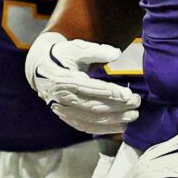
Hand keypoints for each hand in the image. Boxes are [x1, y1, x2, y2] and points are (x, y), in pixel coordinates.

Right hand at [24, 30, 138, 134]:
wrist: (40, 69)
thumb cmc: (61, 56)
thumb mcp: (75, 48)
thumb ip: (95, 50)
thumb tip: (116, 53)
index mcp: (61, 79)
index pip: (87, 88)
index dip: (108, 92)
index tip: (127, 94)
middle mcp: (61, 98)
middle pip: (92, 106)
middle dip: (117, 107)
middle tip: (137, 102)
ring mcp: (63, 110)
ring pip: (91, 119)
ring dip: (114, 120)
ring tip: (133, 116)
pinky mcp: (66, 118)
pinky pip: (86, 127)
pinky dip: (104, 129)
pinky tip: (121, 127)